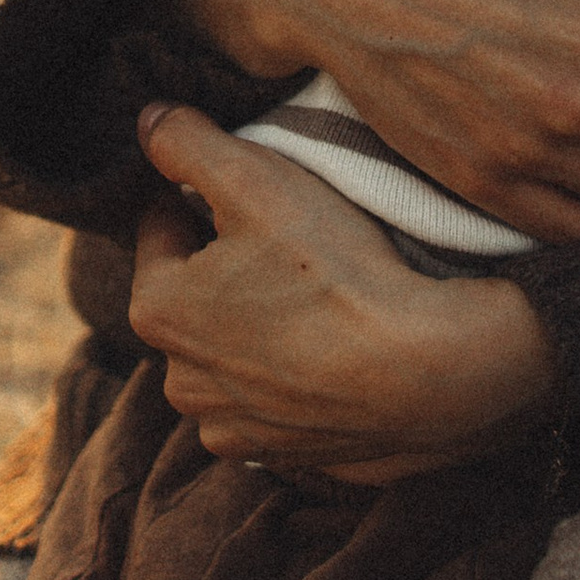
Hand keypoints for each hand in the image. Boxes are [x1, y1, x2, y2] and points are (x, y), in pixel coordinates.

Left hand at [126, 103, 561, 482]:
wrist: (430, 374)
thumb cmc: (337, 271)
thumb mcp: (256, 179)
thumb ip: (186, 143)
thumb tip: (149, 121)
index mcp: (156, 310)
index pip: (162, 226)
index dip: (208, 198)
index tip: (258, 195)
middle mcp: (180, 382)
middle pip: (196, 296)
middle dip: (230, 269)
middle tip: (294, 244)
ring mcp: (235, 429)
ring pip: (235, 354)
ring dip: (260, 328)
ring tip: (320, 299)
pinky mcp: (287, 458)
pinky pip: (280, 402)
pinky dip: (298, 379)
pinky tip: (338, 352)